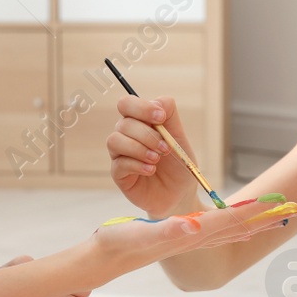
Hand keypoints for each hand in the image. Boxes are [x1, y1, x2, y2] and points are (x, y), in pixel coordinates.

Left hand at [0, 255, 98, 296]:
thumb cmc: (4, 289)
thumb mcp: (14, 269)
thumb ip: (27, 262)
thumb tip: (41, 270)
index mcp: (63, 281)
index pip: (85, 277)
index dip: (76, 278)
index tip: (55, 279)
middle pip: (89, 295)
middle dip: (72, 293)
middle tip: (50, 294)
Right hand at [91, 198, 296, 276]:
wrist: (110, 257)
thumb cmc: (123, 242)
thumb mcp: (145, 233)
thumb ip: (170, 230)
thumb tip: (194, 226)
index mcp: (193, 233)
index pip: (233, 220)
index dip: (257, 211)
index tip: (280, 203)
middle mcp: (198, 238)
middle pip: (240, 227)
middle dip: (266, 218)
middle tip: (292, 210)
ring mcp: (192, 240)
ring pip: (232, 231)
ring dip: (254, 224)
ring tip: (273, 219)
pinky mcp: (183, 238)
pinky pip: (218, 233)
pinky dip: (234, 228)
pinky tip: (237, 230)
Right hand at [107, 94, 201, 216]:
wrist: (181, 193)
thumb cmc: (178, 163)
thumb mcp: (179, 137)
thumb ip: (170, 115)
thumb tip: (159, 103)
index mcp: (139, 122)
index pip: (127, 104)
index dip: (141, 107)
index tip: (160, 118)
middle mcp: (126, 135)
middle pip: (124, 123)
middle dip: (147, 134)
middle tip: (165, 148)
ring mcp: (120, 155)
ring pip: (115, 140)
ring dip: (139, 148)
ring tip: (157, 159)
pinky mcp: (119, 174)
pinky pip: (120, 163)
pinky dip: (137, 165)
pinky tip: (151, 170)